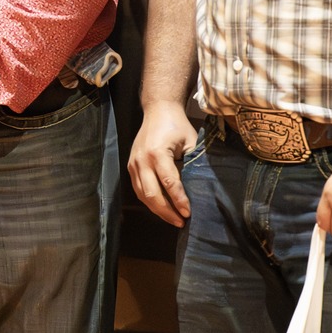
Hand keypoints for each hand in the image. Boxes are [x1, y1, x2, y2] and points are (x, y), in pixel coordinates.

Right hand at [128, 103, 198, 226]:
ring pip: (143, 195)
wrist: (158, 110)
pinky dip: (150, 201)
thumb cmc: (176, 125)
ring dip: (158, 210)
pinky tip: (162, 208)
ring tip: (174, 219)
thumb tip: (200, 189)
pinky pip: (139, 189)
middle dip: (167, 211)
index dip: (179, 200)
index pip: (169, 183)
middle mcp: (142, 160)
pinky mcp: (131, 166)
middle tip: (181, 222)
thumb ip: (193, 163)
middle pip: (152, 194)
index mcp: (157, 153)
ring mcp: (133, 164)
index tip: (189, 212)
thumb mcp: (190, 141)